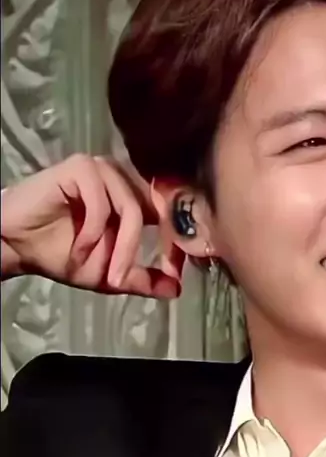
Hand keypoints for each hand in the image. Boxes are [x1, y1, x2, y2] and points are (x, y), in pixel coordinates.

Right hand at [0, 154, 184, 298]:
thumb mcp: (107, 274)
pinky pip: (101, 204)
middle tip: (125, 279)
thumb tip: (176, 288)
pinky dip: (93, 235)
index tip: (176, 270)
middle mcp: (122, 177)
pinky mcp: (80, 167)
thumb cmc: (59, 253)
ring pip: (131, 210)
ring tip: (106, 274)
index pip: (170, 211)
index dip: (178, 239)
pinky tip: (79, 251)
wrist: (14, 244)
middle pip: (156, 210)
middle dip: (145, 250)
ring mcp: (103, 169)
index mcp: (134, 195)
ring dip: (120, 248)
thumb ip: (141, 279)